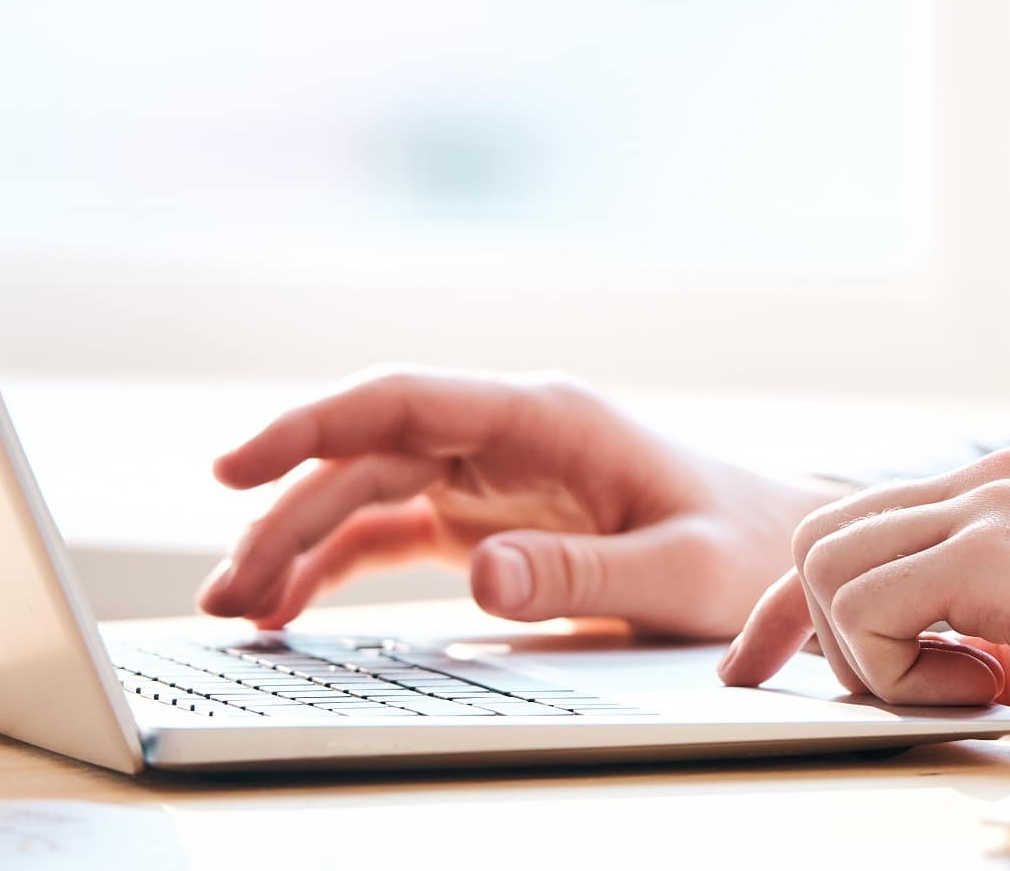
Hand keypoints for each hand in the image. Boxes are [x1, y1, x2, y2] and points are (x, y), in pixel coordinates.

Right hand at [197, 369, 850, 634]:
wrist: (781, 554)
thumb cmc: (743, 552)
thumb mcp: (676, 571)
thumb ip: (580, 573)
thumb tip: (479, 571)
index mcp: (549, 418)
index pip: (407, 402)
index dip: (314, 423)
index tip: (238, 464)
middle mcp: (509, 433)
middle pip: (369, 453)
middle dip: (288, 510)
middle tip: (228, 589)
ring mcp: (493, 474)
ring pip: (367, 490)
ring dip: (298, 540)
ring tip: (237, 608)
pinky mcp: (488, 519)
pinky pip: (391, 530)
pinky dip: (334, 562)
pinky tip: (287, 605)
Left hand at [719, 448, 1009, 751]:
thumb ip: (986, 632)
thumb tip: (907, 668)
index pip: (857, 525)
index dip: (792, 605)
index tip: (755, 665)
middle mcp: (993, 478)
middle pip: (821, 536)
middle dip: (803, 629)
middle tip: (861, 700)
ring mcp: (995, 503)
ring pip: (829, 565)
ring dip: (869, 655)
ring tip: (966, 692)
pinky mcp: (1000, 550)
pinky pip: (872, 605)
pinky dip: (898, 668)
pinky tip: (984, 689)